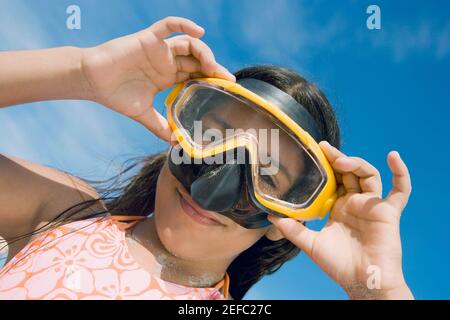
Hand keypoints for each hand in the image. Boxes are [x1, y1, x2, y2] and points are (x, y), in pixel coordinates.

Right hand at [80, 16, 234, 140]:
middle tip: (227, 79)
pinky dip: (184, 24)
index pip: (196, 75)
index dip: (211, 79)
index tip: (226, 88)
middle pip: (197, 60)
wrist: (92, 82)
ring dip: (204, 52)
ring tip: (212, 67)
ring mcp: (159, 50)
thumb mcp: (143, 115)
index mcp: (168, 77)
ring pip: (188, 43)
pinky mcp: (148, 39)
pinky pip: (167, 26)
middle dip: (214, 68)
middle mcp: (167, 62)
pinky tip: (199, 32)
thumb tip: (175, 143)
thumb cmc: (115, 96)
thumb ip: (160, 127)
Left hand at [268, 141, 413, 298]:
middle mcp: (355, 203)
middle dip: (337, 159)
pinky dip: (400, 173)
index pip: (332, 180)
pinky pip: (401, 190)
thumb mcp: (310, 244)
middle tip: (323, 148)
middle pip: (349, 173)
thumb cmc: (339, 265)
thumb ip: (292, 229)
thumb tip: (270, 216)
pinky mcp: (388, 211)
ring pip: (368, 175)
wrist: (361, 281)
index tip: (314, 153)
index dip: (325, 166)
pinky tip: (393, 156)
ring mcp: (372, 205)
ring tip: (341, 161)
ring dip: (356, 163)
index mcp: (338, 207)